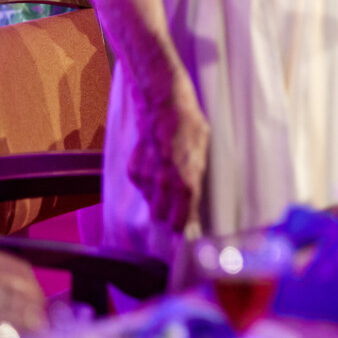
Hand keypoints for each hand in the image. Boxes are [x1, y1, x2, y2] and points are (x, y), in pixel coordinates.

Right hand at [128, 71, 209, 232]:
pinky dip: (149, 185)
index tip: (190, 233)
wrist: (162, 103)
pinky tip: (159, 171)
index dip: (186, 228)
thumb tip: (196, 197)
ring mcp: (145, 176)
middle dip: (171, 216)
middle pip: (162, 217)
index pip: (182, 219)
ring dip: (160, 200)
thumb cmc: (189, 124)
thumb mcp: (204, 150)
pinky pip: (142, 189)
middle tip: (179, 211)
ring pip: (151, 203)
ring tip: (170, 184)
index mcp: (186, 179)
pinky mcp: (133, 170)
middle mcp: (164, 182)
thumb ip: (198, 176)